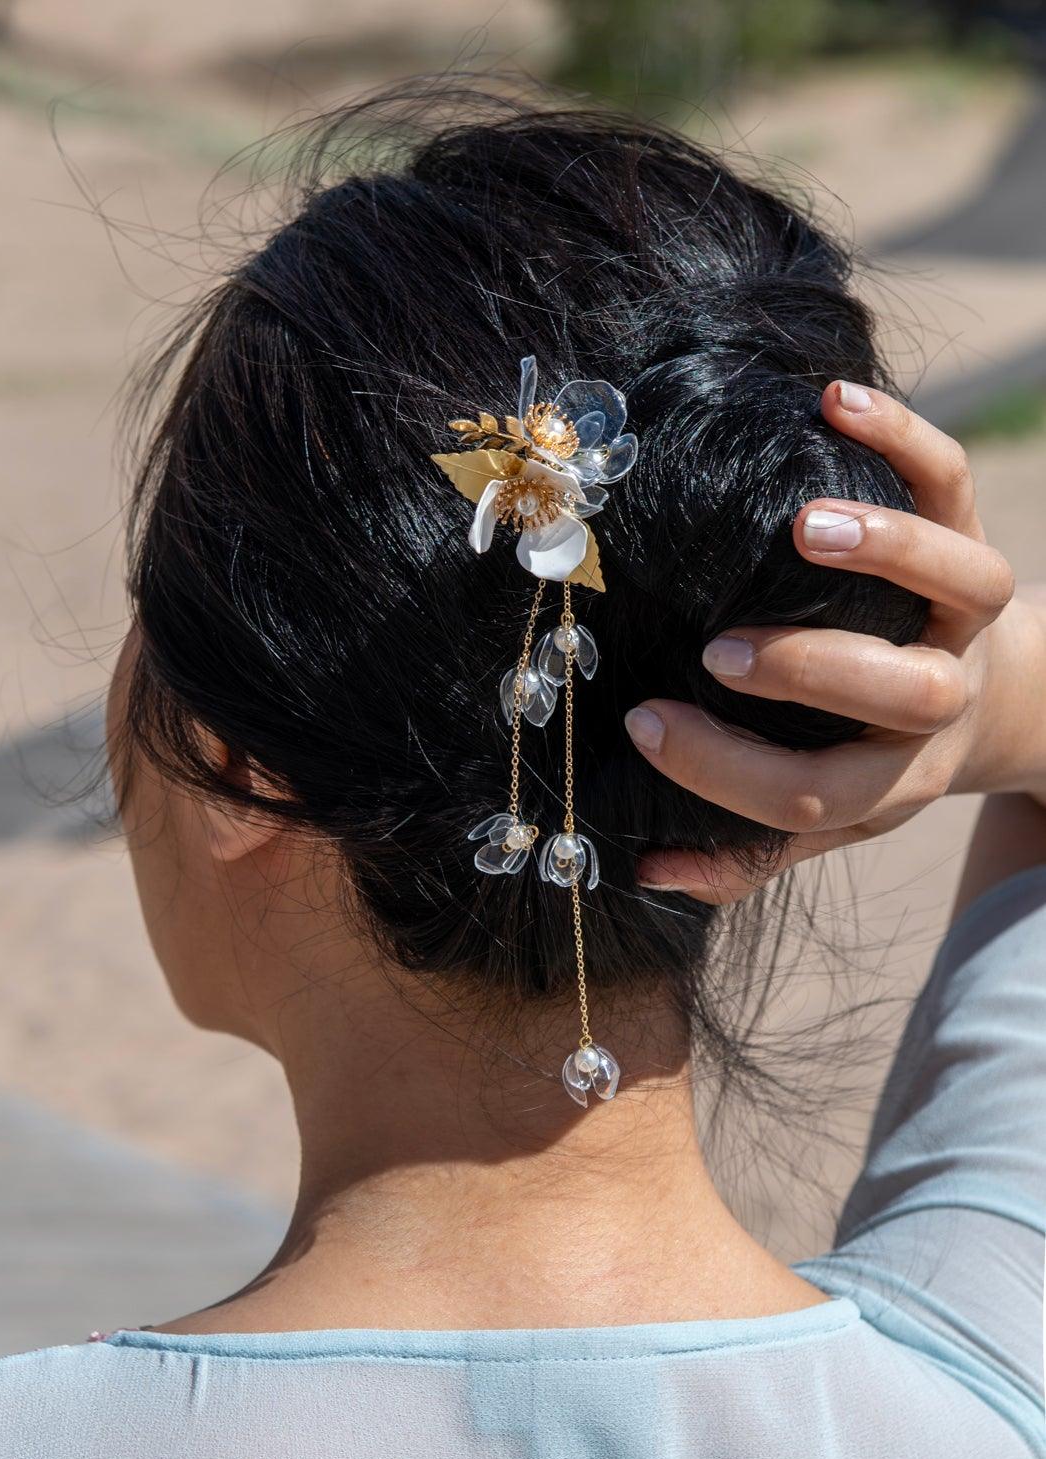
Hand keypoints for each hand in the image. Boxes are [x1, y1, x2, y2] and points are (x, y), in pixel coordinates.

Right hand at [624, 380, 1040, 903]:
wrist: (998, 705)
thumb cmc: (873, 754)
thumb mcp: (826, 817)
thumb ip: (747, 849)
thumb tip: (649, 871)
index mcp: (890, 776)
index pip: (810, 792)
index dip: (722, 771)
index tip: (645, 726)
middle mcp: (937, 701)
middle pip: (904, 698)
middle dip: (811, 673)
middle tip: (721, 652)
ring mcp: (962, 616)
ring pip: (964, 584)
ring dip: (887, 552)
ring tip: (798, 524)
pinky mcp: (971, 537)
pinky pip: (955, 483)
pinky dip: (905, 438)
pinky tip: (834, 401)